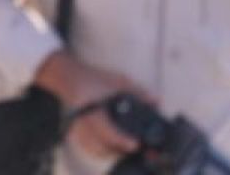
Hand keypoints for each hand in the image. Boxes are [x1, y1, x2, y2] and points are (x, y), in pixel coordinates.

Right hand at [34, 51, 151, 159]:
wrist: (71, 78)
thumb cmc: (95, 78)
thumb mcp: (118, 80)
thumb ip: (137, 91)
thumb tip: (157, 101)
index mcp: (92, 108)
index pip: (106, 130)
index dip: (121, 140)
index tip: (135, 144)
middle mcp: (83, 121)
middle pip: (102, 146)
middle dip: (120, 149)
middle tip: (135, 146)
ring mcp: (78, 128)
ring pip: (96, 149)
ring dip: (111, 151)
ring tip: (125, 146)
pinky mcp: (76, 132)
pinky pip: (89, 148)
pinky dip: (101, 151)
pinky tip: (112, 147)